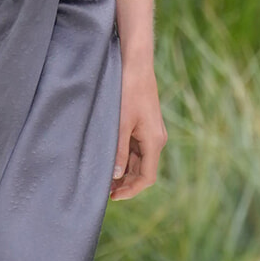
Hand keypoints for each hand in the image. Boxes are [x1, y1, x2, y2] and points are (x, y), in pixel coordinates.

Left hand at [109, 59, 165, 198]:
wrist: (135, 64)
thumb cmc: (128, 90)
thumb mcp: (119, 123)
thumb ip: (118, 151)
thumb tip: (115, 176)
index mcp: (154, 141)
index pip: (147, 177)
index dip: (131, 190)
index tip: (113, 197)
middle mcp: (156, 139)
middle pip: (143, 171)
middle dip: (125, 182)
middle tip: (103, 189)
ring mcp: (150, 132)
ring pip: (139, 160)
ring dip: (124, 171)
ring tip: (103, 177)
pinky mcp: (144, 125)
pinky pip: (136, 148)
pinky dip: (124, 158)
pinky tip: (109, 159)